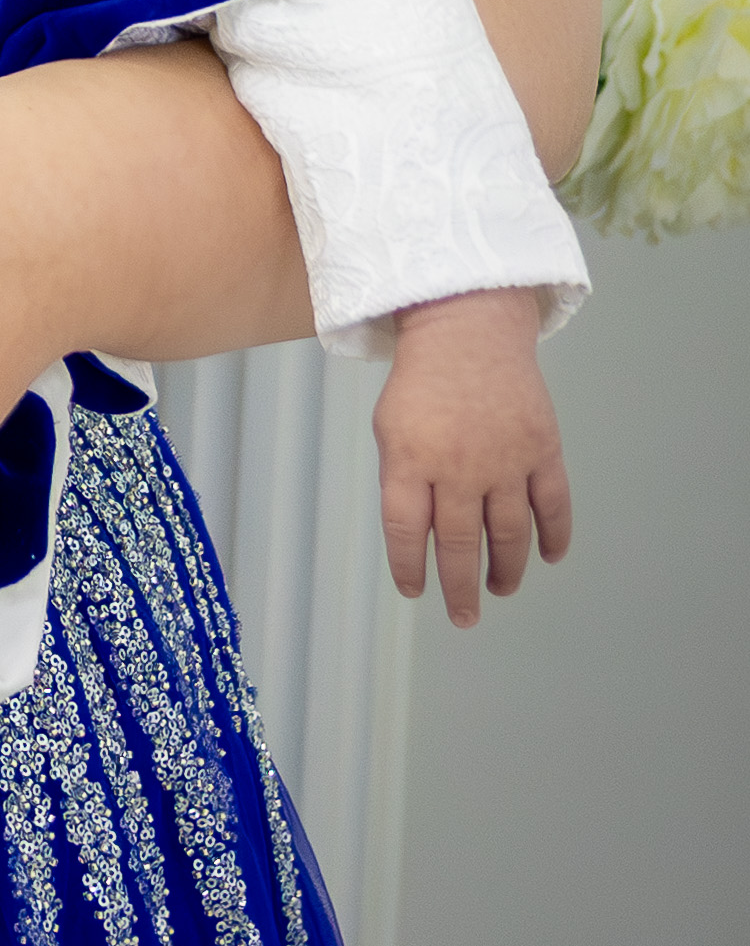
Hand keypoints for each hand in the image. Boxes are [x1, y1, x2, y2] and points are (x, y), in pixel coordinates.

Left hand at [376, 289, 572, 622]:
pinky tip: (549, 557)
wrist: (466, 328)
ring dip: (507, 569)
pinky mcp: (542, 448)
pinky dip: (554, 536)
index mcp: (410, 459)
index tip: (414, 590)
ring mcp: (505, 459)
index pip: (407, 532)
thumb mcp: (390, 429)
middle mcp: (459, 466)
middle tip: (464, 616)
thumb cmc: (420, 384)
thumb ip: (403, 481)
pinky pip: (553, 505)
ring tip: (500, 589)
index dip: (409, 567)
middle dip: (461, 587)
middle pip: (461, 544)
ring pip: (510, 534)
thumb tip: (422, 538)